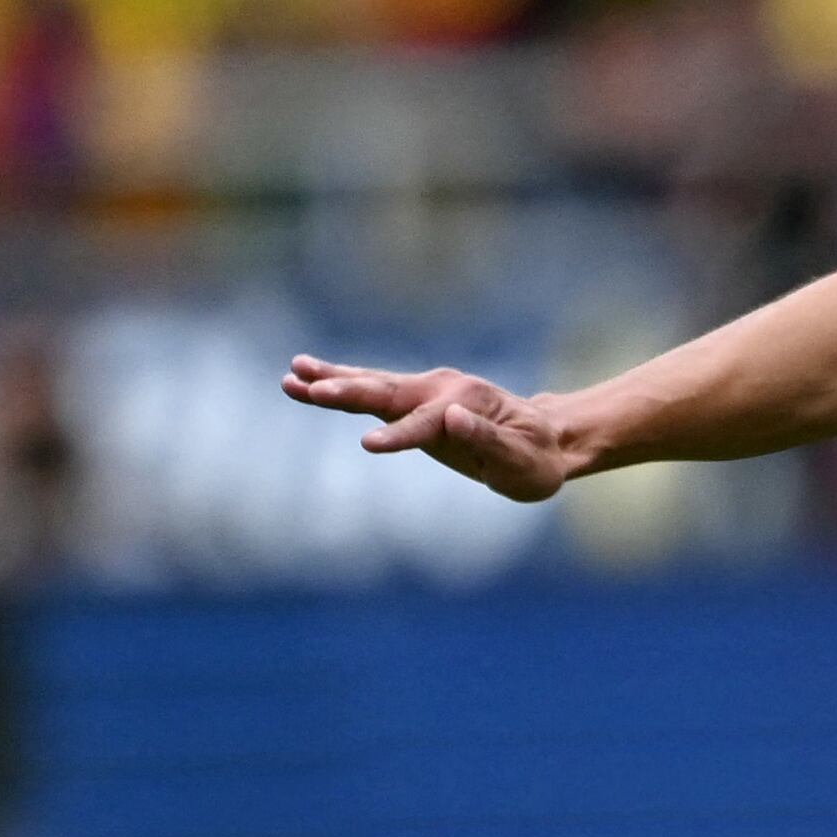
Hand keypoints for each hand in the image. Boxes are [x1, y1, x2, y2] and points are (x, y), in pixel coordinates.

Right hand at [283, 356, 582, 500]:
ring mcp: (428, 391)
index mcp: (469, 405)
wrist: (546, 439)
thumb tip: (453, 419)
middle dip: (346, 390)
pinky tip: (306, 378)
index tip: (369, 446)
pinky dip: (340, 383)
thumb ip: (490, 440)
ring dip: (332, 380)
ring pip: (373, 384)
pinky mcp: (416, 400)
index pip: (427, 423)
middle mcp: (443, 390)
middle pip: (387, 391)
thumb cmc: (535, 457)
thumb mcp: (522, 460)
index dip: (400, 435)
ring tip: (291, 375)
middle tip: (303, 385)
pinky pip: (373, 390)